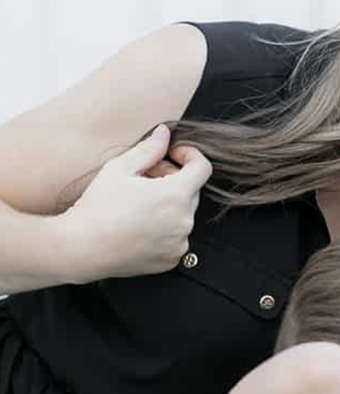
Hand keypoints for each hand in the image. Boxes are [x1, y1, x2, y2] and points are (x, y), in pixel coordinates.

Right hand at [63, 126, 212, 281]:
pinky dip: (165, 227)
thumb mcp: (120, 168)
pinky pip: (176, 236)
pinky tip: (139, 225)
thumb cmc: (98, 206)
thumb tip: (165, 134)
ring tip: (138, 203)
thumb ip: (149, 149)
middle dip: (173, 179)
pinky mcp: (171, 259)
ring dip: (168, 204)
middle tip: (143, 178)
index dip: (189, 155)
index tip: (173, 154)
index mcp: (175, 195)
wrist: (82, 248)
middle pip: (191, 191)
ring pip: (183, 214)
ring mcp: (179, 243)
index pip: (202, 168)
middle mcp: (184, 221)